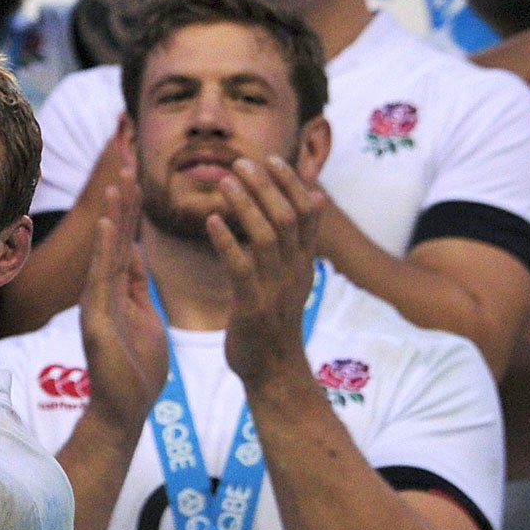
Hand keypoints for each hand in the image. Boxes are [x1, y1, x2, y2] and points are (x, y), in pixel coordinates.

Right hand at [75, 154, 166, 432]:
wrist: (124, 411)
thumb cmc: (136, 372)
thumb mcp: (145, 318)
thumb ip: (137, 287)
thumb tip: (136, 254)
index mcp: (119, 291)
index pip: (127, 242)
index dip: (132, 211)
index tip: (137, 178)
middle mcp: (103, 292)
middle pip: (116, 239)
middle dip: (123, 202)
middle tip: (128, 163)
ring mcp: (98, 304)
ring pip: (106, 252)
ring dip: (114, 216)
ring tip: (119, 183)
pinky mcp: (97, 320)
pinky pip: (102, 279)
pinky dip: (105, 251)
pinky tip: (110, 225)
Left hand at [209, 156, 322, 389]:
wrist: (274, 371)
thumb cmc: (275, 320)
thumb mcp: (294, 276)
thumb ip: (300, 240)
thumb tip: (317, 197)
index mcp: (303, 262)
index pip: (307, 212)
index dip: (290, 183)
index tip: (270, 158)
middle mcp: (295, 271)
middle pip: (287, 217)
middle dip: (266, 186)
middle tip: (241, 161)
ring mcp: (276, 288)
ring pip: (266, 237)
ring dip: (246, 205)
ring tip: (225, 181)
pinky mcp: (253, 306)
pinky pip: (241, 267)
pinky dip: (226, 241)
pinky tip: (211, 221)